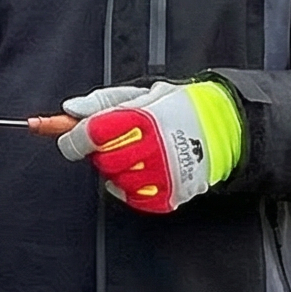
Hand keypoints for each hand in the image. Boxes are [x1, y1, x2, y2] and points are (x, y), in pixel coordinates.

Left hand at [56, 82, 241, 212]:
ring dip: (117, 170)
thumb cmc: (178, 107)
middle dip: (101, 151)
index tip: (68, 137)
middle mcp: (152, 148)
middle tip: (119, 141)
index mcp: (142, 119)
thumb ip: (102, 102)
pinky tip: (141, 173)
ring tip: (136, 154)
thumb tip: (70, 109)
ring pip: (115, 181)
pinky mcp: (169, 195)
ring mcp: (162, 175)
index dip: (72, 137)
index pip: (90, 134)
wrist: (222, 128)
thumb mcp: (140, 93)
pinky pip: (132, 198)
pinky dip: (129, 189)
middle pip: (101, 160)